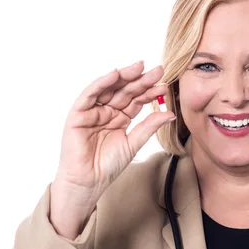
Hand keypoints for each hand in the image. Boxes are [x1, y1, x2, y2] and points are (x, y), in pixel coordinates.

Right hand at [50, 61, 174, 237]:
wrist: (88, 181)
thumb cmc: (107, 166)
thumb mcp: (133, 143)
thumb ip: (149, 127)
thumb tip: (170, 113)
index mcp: (120, 118)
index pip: (137, 100)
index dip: (150, 92)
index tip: (165, 85)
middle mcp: (106, 111)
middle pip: (125, 91)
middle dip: (141, 80)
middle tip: (158, 70)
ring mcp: (92, 111)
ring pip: (109, 88)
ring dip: (124, 76)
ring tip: (140, 67)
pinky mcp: (78, 113)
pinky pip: (90, 94)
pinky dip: (102, 83)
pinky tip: (115, 75)